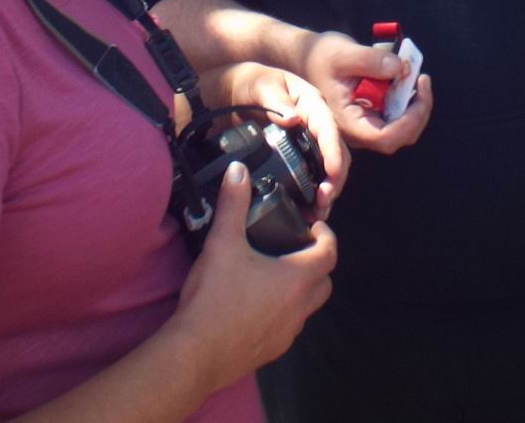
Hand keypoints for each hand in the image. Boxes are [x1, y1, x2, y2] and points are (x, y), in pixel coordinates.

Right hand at [171, 161, 336, 392]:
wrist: (195, 353)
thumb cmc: (214, 297)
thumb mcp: (222, 243)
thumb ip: (233, 204)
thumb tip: (238, 170)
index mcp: (296, 279)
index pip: (329, 253)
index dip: (326, 235)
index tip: (314, 226)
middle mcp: (299, 308)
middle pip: (325, 282)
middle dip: (317, 263)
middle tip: (296, 248)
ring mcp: (287, 333)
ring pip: (308, 307)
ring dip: (301, 290)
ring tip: (276, 274)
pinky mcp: (271, 351)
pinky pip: (288, 328)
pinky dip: (283, 312)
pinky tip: (258, 304)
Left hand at [221, 62, 348, 211]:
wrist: (232, 93)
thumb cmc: (250, 83)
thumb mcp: (261, 85)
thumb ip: (276, 100)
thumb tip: (294, 119)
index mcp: (311, 105)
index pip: (328, 129)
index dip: (333, 152)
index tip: (332, 173)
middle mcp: (315, 125)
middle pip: (335, 153)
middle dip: (334, 179)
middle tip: (324, 200)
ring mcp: (307, 142)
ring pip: (327, 169)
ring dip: (327, 191)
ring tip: (318, 212)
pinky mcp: (297, 156)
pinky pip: (311, 176)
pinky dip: (312, 195)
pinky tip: (307, 211)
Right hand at [297, 31, 432, 153]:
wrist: (308, 56)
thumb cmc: (320, 57)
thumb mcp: (342, 53)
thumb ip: (370, 61)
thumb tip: (402, 69)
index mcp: (347, 121)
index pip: (383, 137)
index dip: (408, 121)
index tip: (417, 91)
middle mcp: (358, 128)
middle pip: (399, 137)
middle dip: (418, 112)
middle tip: (422, 80)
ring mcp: (367, 122)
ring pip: (403, 129)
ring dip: (416, 105)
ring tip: (417, 77)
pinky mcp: (374, 113)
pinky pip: (398, 115)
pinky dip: (409, 99)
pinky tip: (408, 78)